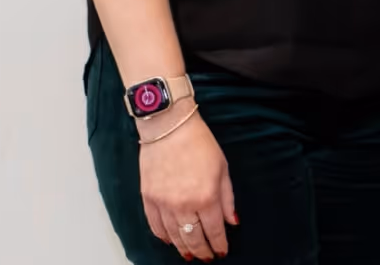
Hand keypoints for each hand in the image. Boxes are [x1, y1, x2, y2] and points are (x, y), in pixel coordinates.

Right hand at [139, 113, 235, 261]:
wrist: (169, 127)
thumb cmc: (199, 143)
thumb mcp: (223, 169)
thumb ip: (227, 199)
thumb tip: (231, 221)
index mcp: (206, 197)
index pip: (213, 230)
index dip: (219, 244)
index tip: (221, 252)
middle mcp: (183, 204)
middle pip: (193, 238)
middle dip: (202, 250)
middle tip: (207, 258)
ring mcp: (163, 203)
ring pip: (173, 236)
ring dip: (183, 247)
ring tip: (190, 253)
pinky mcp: (148, 199)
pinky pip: (154, 226)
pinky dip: (163, 236)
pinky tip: (170, 240)